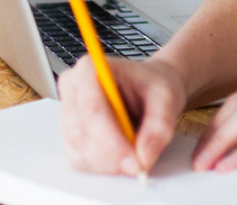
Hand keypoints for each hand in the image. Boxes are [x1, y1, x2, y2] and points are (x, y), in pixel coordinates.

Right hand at [57, 55, 187, 176]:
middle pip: (82, 134)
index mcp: (90, 69)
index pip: (92, 110)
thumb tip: (144, 157)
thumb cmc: (153, 86)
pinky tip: (123, 158)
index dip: (112, 140)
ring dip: (108, 164)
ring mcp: (67, 113)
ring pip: (79, 152)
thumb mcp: (168, 98)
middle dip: (113, 157)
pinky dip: (104, 166)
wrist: (150, 88)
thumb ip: (159, 127)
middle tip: (140, 165)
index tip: (135, 160)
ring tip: (135, 156)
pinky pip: (80, 160)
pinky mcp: (70, 134)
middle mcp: (72, 89)